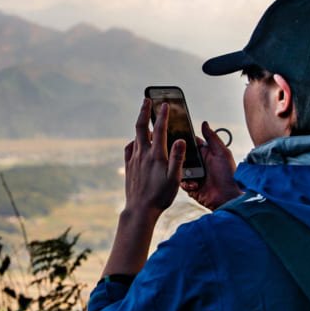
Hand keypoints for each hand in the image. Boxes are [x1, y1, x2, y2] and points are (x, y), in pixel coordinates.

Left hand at [99, 99, 185, 276]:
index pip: (160, 130)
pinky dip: (134, 141)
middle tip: (146, 100)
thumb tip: (181, 140)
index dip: (163, 115)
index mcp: (156, 156)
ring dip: (140, 125)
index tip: (165, 104)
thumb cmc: (160, 196)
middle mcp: (142, 154)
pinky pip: (130, 148)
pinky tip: (137, 143)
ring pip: (135, 137)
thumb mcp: (174, 179)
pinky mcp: (128, 167)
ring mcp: (133, 160)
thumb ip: (178, 158)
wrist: (139, 210)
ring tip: (145, 119)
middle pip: (141, 127)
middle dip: (144, 111)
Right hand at [181, 121, 239, 210]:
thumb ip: (212, 138)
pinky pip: (181, 182)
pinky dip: (186, 183)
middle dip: (178, 157)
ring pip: (179, 169)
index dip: (182, 140)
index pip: (190, 144)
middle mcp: (198, 164)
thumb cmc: (229, 174)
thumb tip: (204, 123)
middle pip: (181, 156)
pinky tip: (195, 184)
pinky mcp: (190, 187)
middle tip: (175, 156)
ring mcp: (193, 176)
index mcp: (205, 154)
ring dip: (182, 171)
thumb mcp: (222, 153)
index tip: (175, 137)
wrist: (229, 197)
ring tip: (190, 173)